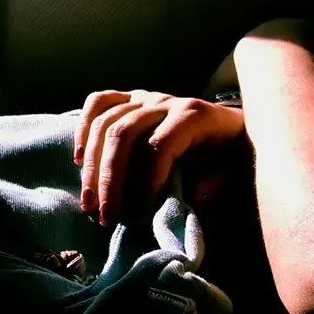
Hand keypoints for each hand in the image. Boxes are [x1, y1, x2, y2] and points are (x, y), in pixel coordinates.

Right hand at [74, 89, 246, 225]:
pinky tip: (78, 158)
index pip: (159, 146)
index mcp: (194, 116)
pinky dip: (83, 127)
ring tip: (89, 202)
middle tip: (105, 217)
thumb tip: (179, 203)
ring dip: (92, 166)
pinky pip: (99, 102)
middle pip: (123, 134)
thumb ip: (214, 185)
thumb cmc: (232, 152)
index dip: (146, 182)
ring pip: (106, 122)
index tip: (139, 215)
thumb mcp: (234, 170)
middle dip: (110, 179)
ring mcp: (145, 96)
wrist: (235, 124)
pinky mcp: (131, 97)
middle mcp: (166, 101)